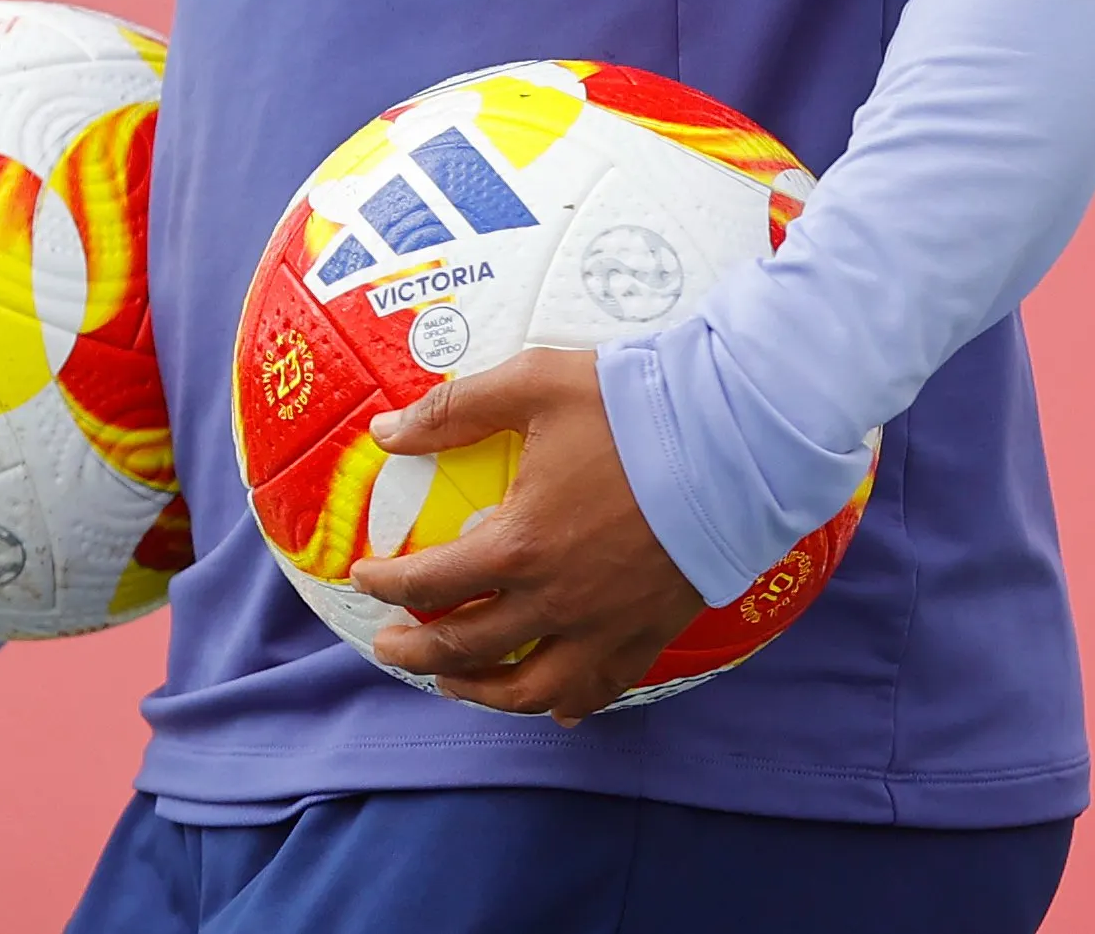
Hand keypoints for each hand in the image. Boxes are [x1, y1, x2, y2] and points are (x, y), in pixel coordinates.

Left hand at [346, 349, 700, 725]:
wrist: (732, 444)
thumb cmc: (628, 409)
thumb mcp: (530, 385)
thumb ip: (452, 410)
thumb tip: (385, 431)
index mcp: (520, 545)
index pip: (432, 581)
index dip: (388, 584)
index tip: (362, 579)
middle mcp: (559, 602)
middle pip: (472, 647)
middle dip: (419, 652)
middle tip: (387, 647)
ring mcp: (608, 627)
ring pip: (536, 689)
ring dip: (486, 692)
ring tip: (454, 684)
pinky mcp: (652, 634)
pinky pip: (605, 688)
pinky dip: (571, 704)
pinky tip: (554, 708)